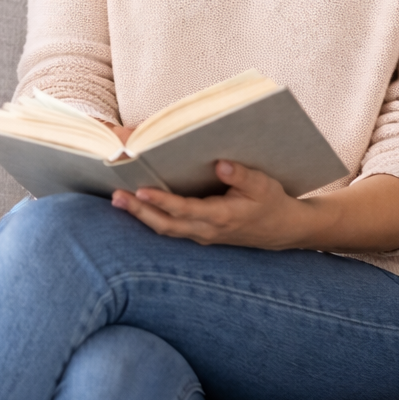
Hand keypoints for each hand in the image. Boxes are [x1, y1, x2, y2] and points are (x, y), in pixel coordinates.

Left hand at [112, 160, 315, 249]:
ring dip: (140, 216)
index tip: (141, 190)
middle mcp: (207, 230)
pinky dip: (152, 218)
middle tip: (116, 196)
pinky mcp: (200, 234)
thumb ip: (242, 175)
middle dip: (139, 211)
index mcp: (221, 216)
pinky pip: (171, 228)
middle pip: (166, 224)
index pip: (184, 210)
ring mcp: (202, 235)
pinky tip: (137, 206)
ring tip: (118, 199)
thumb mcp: (263, 185)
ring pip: (165, 229)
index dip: (161, 201)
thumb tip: (220, 164)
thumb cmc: (272, 203)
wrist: (283, 230)